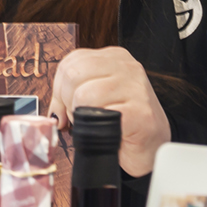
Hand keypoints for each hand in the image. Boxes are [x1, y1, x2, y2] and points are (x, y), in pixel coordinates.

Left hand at [51, 45, 172, 175]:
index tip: (67, 105)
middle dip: (68, 101)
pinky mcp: (140, 112)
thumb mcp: (95, 98)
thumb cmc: (123, 123)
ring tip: (95, 124)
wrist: (152, 148)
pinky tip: (107, 130)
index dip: (60, 88)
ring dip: (81, 116)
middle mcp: (127, 67)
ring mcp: (136, 88)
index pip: (70, 62)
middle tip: (80, 117)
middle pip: (73, 74)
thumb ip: (70, 95)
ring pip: (83, 94)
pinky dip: (96, 128)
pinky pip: (100, 115)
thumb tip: (53, 112)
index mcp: (113, 58)